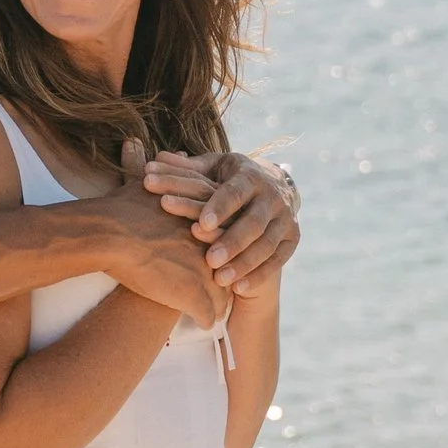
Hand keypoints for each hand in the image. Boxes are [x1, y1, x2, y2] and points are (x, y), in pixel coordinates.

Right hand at [81, 157, 225, 327]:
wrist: (111, 234)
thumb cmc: (121, 208)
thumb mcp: (137, 179)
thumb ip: (142, 164)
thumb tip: (133, 141)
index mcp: (205, 216)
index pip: (224, 233)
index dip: (219, 246)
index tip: (214, 255)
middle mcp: (213, 243)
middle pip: (230, 264)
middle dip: (227, 275)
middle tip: (225, 284)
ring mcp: (207, 270)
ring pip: (223, 293)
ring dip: (220, 303)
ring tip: (217, 311)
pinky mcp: (196, 296)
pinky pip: (209, 314)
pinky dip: (207, 320)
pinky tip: (205, 324)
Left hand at [145, 146, 298, 293]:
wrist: (274, 188)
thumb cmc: (230, 180)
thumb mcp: (213, 169)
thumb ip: (188, 169)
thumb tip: (156, 159)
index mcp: (251, 176)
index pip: (236, 191)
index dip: (219, 207)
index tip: (200, 224)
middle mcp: (272, 197)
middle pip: (254, 222)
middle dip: (232, 242)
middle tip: (209, 260)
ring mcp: (285, 219)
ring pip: (266, 244)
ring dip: (244, 263)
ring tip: (220, 280)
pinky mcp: (292, 239)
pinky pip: (277, 260)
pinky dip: (258, 275)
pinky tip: (238, 289)